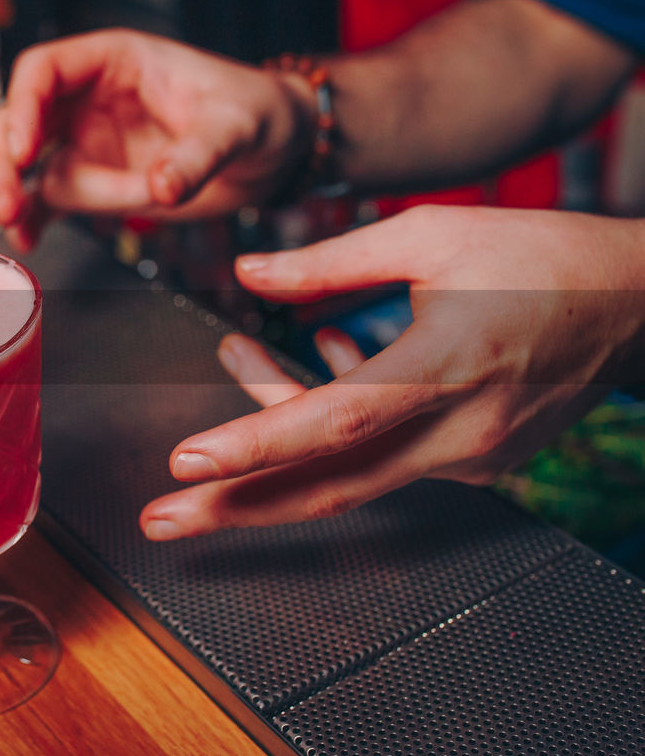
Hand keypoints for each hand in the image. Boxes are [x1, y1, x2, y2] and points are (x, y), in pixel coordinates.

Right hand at [0, 29, 314, 249]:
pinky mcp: (98, 183)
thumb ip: (197, 155)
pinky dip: (35, 221)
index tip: (25, 150)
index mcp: (114, 61)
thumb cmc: (258, 114)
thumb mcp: (236, 126)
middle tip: (6, 202)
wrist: (276, 154)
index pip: (45, 69)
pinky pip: (51, 200)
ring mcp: (89, 142)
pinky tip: (27, 242)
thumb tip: (161, 187)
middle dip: (3, 160)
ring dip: (18, 196)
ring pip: (28, 165)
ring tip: (22, 227)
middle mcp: (89, 99)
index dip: (24, 106)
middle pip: (19, 119)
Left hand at [139, 205, 644, 538]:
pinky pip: (382, 456)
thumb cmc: (542, 257)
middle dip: (234, 508)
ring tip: (234, 357)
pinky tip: (321, 354)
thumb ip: (330, 260)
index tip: (187, 463)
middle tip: (160, 521)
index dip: (255, 444)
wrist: (639, 305)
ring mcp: (469, 457)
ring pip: (347, 470)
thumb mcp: (429, 235)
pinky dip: (335, 423)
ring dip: (275, 442)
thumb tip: (247, 276)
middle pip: (327, 485)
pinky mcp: (474, 462)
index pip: (335, 421)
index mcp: (448, 365)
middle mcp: (458, 430)